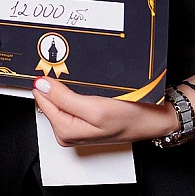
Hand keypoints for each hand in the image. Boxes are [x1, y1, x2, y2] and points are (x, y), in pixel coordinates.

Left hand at [31, 77, 178, 146]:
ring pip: (59, 95)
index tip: (51, 65)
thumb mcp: (96, 109)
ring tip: (82, 77)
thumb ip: (64, 99)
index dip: (46, 80)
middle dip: (56, 82)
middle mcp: (66, 129)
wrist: (152, 119)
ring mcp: (74, 123)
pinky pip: (69, 97)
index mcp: (65, 130)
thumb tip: (41, 85)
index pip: (42, 98)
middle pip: (48, 97)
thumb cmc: (130, 118)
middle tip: (69, 68)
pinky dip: (74, 87)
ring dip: (66, 83)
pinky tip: (85, 83)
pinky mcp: (82, 116)